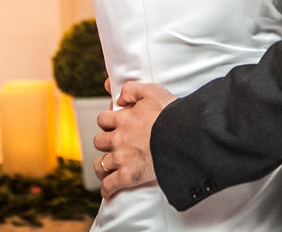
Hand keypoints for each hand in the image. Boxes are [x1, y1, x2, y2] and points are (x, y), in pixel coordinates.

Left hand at [93, 82, 175, 198]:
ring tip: (108, 167)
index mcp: (123, 119)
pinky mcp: (128, 176)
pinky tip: (108, 192)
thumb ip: (132, 89)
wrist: (182, 136)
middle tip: (114, 143)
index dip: (108, 121)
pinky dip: (107, 189)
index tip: (114, 123)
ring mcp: (121, 158)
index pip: (103, 119)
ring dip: (103, 165)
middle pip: (99, 141)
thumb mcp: (153, 91)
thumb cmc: (171, 115)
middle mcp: (118, 138)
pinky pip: (110, 185)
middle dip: (105, 142)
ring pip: (100, 164)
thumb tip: (119, 96)